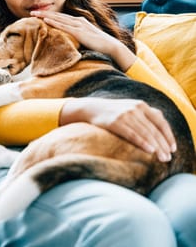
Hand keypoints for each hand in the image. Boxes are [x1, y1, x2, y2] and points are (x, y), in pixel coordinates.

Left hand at [30, 10, 135, 70]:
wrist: (111, 46)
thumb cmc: (98, 44)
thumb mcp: (84, 38)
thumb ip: (76, 37)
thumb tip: (67, 41)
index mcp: (79, 21)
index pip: (61, 17)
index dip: (49, 15)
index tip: (38, 14)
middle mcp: (78, 20)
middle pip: (57, 15)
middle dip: (44, 13)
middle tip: (32, 12)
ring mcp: (79, 25)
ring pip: (58, 19)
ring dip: (45, 16)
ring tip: (34, 14)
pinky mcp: (79, 32)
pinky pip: (64, 26)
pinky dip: (54, 23)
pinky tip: (46, 21)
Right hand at [61, 97, 176, 161]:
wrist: (91, 108)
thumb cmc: (113, 111)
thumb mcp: (131, 108)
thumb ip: (146, 115)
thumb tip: (163, 127)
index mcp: (141, 105)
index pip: (160, 122)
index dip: (168, 136)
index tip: (173, 148)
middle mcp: (135, 108)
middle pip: (154, 129)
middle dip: (163, 145)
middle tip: (168, 158)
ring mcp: (125, 114)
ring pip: (146, 133)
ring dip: (156, 147)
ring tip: (162, 158)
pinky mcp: (115, 122)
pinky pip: (132, 134)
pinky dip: (143, 143)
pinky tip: (150, 150)